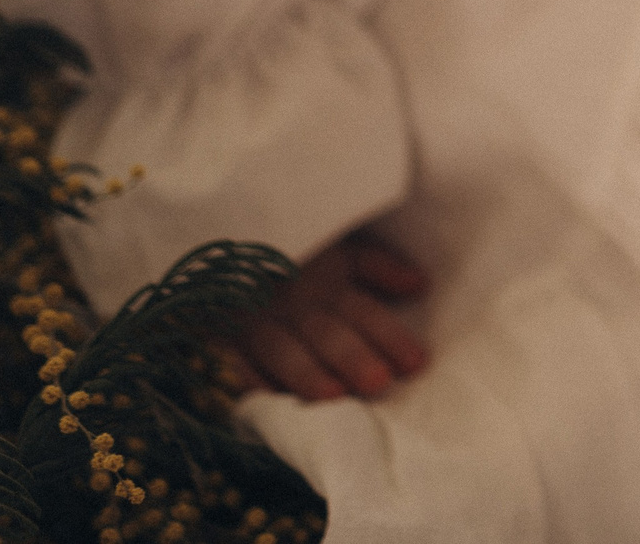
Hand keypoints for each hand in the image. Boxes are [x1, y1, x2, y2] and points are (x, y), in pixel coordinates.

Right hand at [231, 229, 430, 401]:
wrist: (222, 243)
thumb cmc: (294, 255)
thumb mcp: (337, 251)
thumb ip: (376, 266)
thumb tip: (420, 285)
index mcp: (326, 282)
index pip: (362, 311)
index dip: (388, 335)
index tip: (416, 364)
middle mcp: (293, 303)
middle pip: (326, 332)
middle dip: (352, 357)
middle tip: (378, 382)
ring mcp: (254, 320)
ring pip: (282, 348)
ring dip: (306, 371)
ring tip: (332, 395)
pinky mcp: (218, 335)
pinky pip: (230, 356)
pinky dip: (246, 376)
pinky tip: (266, 396)